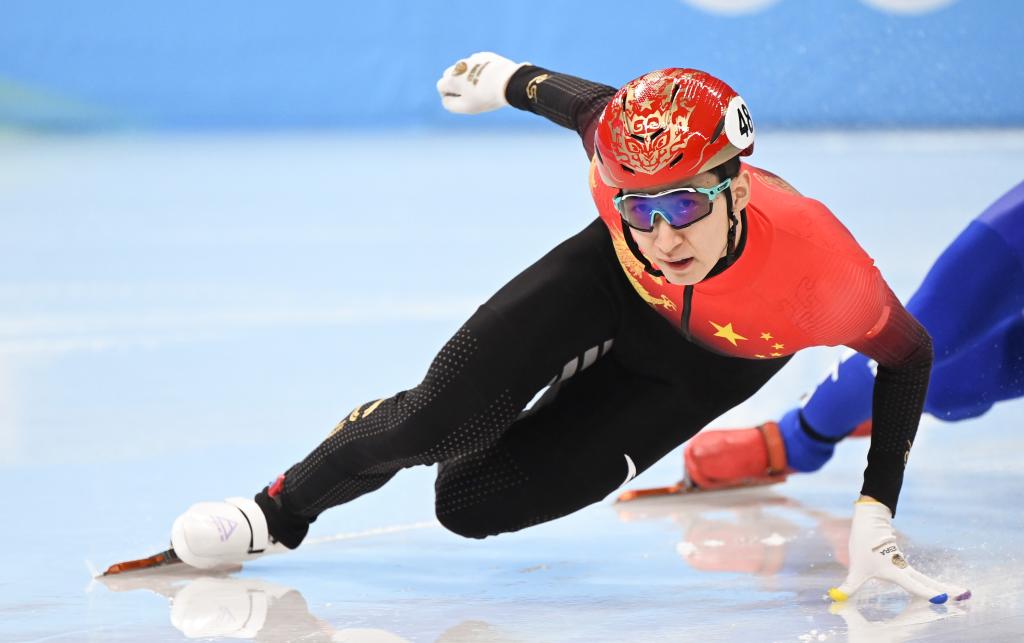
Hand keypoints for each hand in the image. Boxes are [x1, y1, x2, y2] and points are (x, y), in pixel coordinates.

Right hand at [436, 51, 527, 113]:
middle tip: (471, 94)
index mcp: (451, 78)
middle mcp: (459, 65)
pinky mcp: (485, 56)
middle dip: (456, 84)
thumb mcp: (466, 107)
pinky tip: (491, 79)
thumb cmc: (486, 97)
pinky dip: (480, 70)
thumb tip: (445, 98)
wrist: (509, 82)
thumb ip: (450, 104)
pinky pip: (478, 63)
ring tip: (483, 87)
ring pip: (464, 69)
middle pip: (450, 75)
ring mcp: (472, 59)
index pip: (441, 87)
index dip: (450, 96)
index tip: (463, 100)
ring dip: (469, 77)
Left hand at [828, 500, 969, 602]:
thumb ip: (849, 586)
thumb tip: (835, 598)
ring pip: (926, 578)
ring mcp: (904, 564)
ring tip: (960, 593)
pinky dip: (931, 582)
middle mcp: (904, 569)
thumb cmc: (864, 543)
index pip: (916, 587)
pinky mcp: (900, 561)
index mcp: (896, 571)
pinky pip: (918, 575)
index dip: (929, 594)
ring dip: (942, 586)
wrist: (870, 519)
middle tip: (966, 596)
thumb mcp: (855, 568)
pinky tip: (938, 587)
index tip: (943, 600)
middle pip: (929, 582)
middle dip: (947, 590)